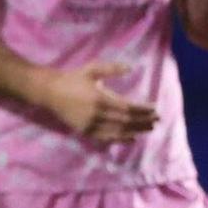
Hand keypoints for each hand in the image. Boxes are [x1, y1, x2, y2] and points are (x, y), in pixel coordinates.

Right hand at [35, 60, 157, 141]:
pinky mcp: (84, 131)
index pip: (128, 108)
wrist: (49, 92)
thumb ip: (112, 68)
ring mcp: (90, 124)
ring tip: (149, 129)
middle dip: (143, 121)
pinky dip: (121, 139)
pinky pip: (106, 137)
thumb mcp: (92, 69)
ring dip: (136, 131)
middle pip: (126, 121)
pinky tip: (132, 138)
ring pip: (118, 131)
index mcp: (100, 99)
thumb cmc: (72, 78)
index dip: (143, 110)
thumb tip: (131, 68)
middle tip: (157, 120)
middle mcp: (97, 114)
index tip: (155, 109)